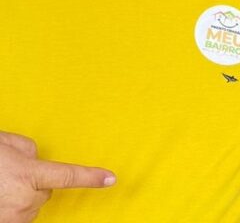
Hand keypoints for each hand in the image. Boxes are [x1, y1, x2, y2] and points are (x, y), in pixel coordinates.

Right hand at [0, 131, 115, 222]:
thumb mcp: (7, 143)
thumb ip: (29, 149)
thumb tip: (37, 158)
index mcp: (28, 174)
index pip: (68, 176)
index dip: (91, 177)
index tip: (111, 179)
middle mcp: (24, 200)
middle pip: (45, 192)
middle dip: (34, 182)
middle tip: (9, 173)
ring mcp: (13, 218)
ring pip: (30, 207)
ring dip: (20, 197)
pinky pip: (17, 218)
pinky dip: (10, 210)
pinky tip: (0, 198)